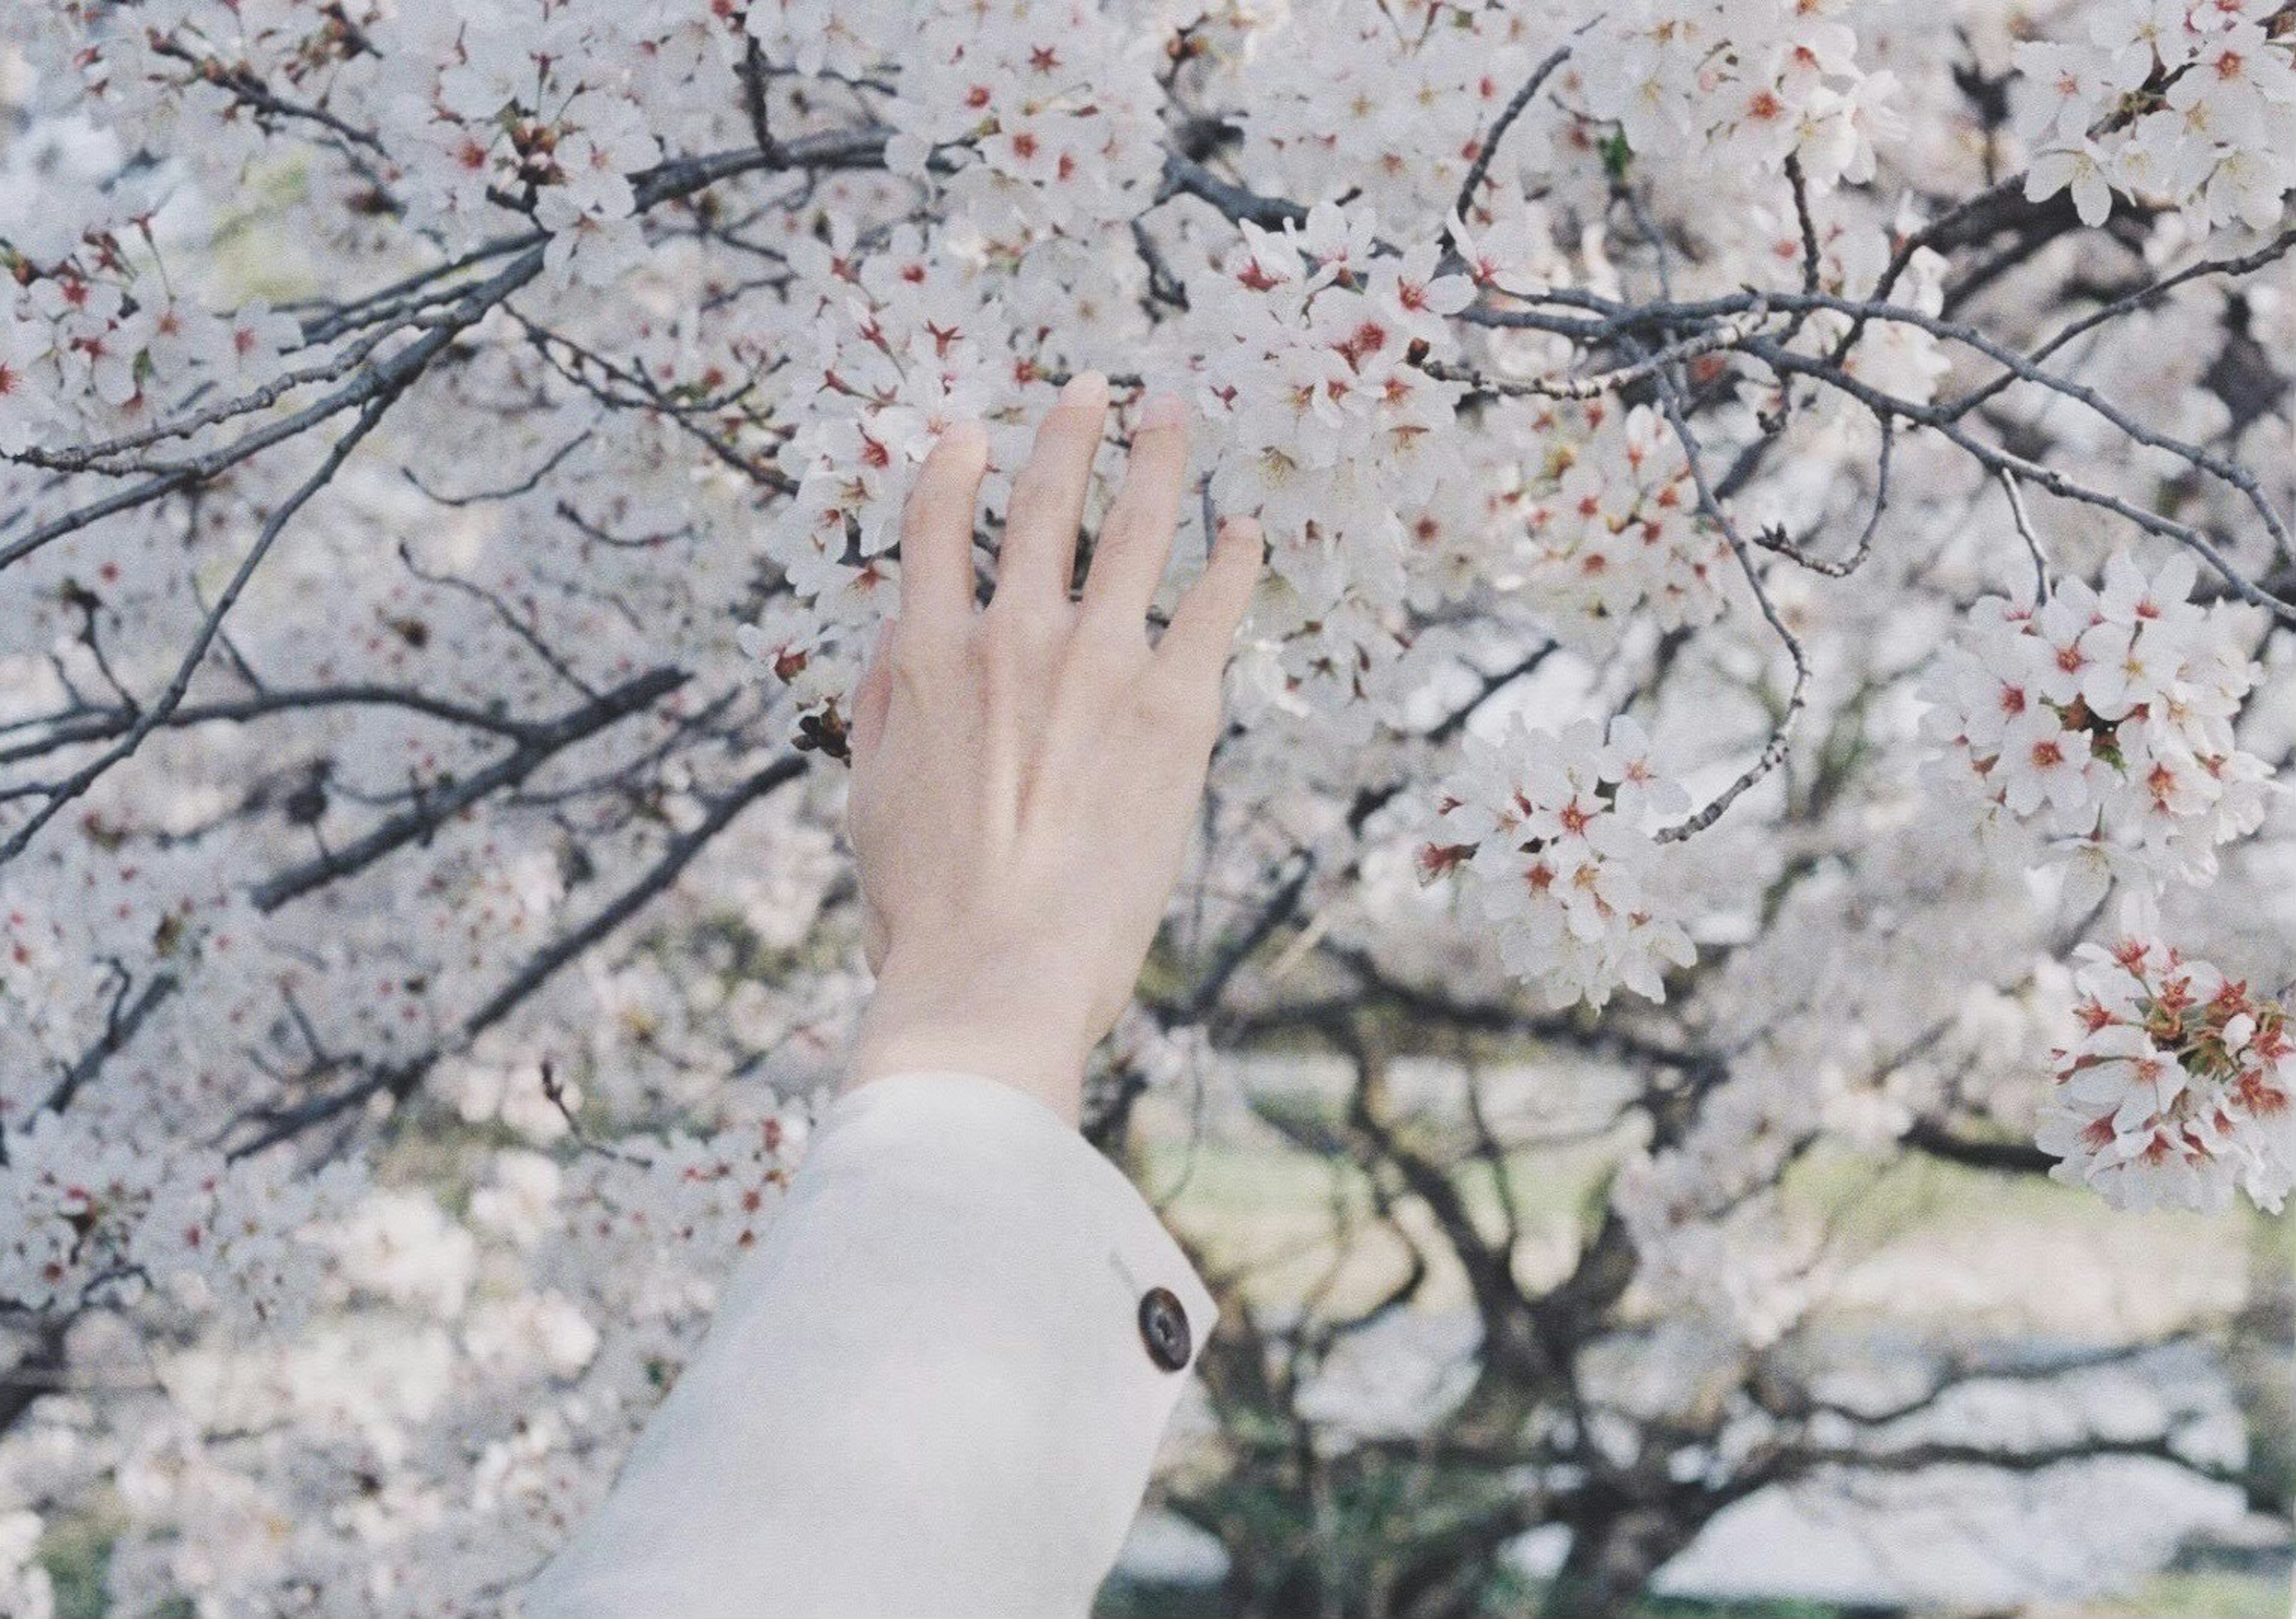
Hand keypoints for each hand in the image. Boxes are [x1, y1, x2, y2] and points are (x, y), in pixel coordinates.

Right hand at [840, 372, 1262, 1125]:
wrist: (996, 975)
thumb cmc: (925, 910)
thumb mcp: (868, 800)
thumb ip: (879, 707)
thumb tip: (894, 644)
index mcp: (927, 658)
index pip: (935, 524)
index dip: (954, 465)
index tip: (973, 429)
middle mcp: (1011, 637)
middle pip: (1046, 502)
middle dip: (1070, 432)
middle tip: (1093, 388)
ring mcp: (1097, 664)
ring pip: (1136, 528)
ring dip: (1157, 459)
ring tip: (1173, 413)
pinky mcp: (1175, 707)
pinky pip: (1213, 606)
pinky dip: (1232, 559)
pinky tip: (1246, 530)